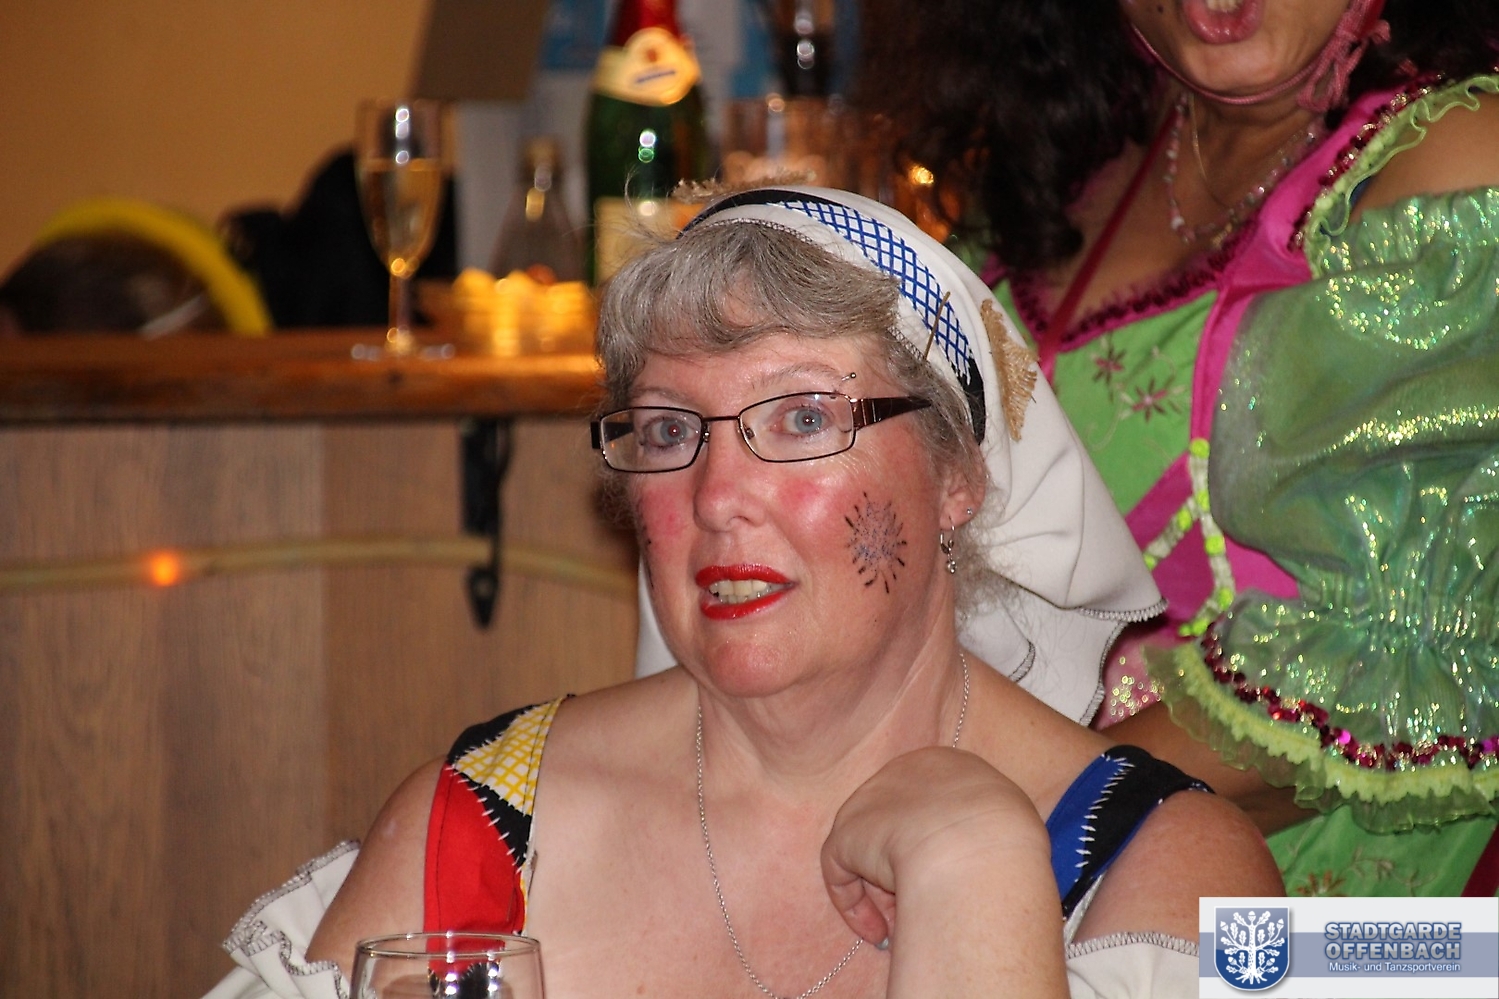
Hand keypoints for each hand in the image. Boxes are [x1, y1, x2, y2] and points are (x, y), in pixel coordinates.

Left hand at [820, 747, 1049, 947]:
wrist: (977, 844)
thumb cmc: (1005, 834)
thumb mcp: (1008, 819)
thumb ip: (985, 829)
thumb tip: (982, 855)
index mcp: (944, 764)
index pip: (930, 805)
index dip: (937, 845)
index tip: (949, 876)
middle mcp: (902, 774)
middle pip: (898, 828)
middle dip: (906, 872)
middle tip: (922, 908)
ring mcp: (870, 802)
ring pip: (870, 853)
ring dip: (884, 895)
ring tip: (902, 929)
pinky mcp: (847, 834)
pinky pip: (843, 875)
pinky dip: (857, 908)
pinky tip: (878, 933)